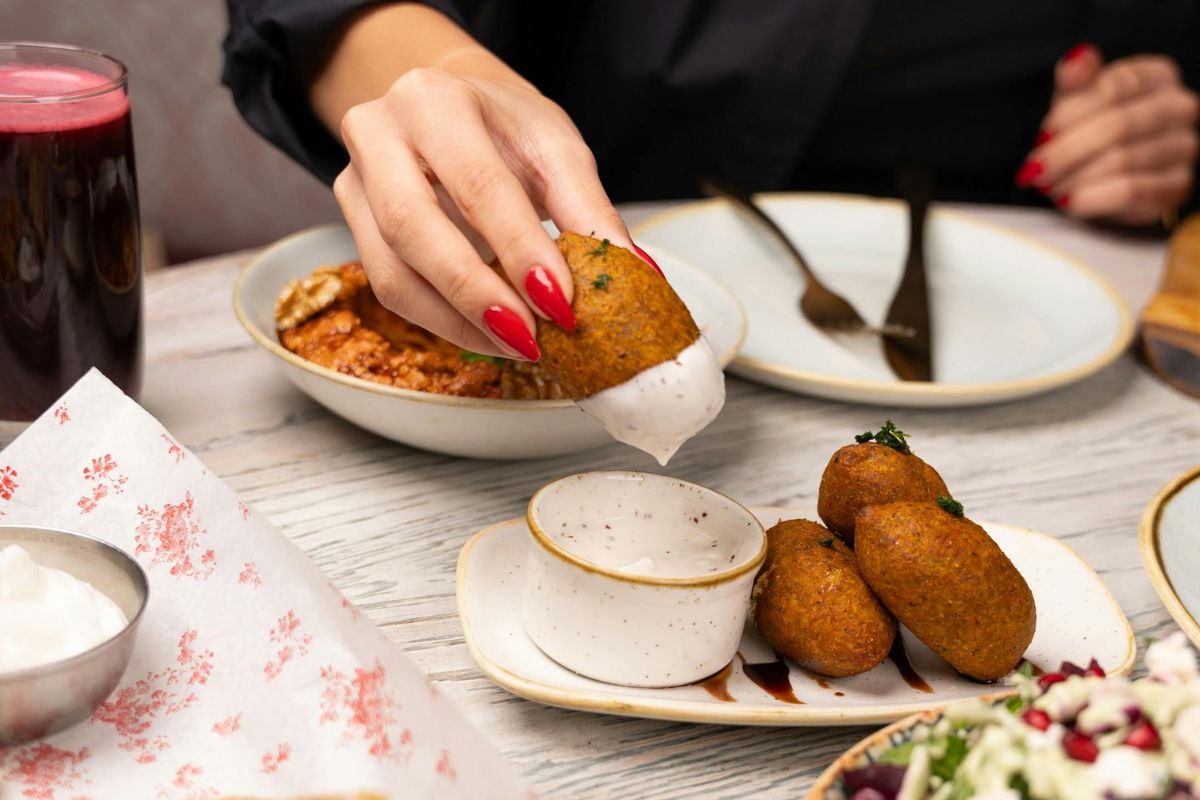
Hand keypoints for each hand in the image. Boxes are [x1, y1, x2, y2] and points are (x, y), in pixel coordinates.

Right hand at [333, 69, 641, 359]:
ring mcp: (354, 180)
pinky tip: (489, 335)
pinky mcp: (351, 222)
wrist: (448, 106)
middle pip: (413, 228)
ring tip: (518, 345)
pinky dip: (444, 322)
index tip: (561, 305)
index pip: (478, 185)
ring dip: (458, 322)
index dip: (519, 251)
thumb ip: (588, 211)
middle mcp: (378, 134)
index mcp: (435, 102)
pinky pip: (391, 289)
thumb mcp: (556, 149)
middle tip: (532, 340)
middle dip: (476, 294)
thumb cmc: (505, 126)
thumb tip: (633, 275)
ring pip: (393, 272)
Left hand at [1017, 44, 1198, 225]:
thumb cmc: (1089, 129)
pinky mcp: (1177, 185)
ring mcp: (1184, 146)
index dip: (1070, 115)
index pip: (1113, 87)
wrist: (1105, 176)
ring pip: (1122, 160)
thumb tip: (1077, 59)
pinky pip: (1131, 190)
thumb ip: (1074, 80)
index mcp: (1158, 75)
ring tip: (1050, 186)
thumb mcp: (1074, 101)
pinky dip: (1092, 197)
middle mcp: (1180, 107)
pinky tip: (1071, 200)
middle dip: (1067, 151)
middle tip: (1036, 169)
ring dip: (1075, 177)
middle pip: (1117, 126)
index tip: (1042, 137)